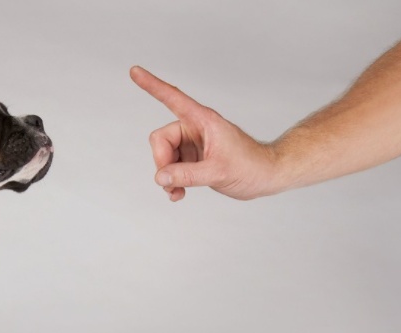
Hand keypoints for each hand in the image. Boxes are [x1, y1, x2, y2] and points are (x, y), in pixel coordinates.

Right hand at [130, 66, 283, 201]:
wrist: (266, 177)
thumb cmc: (251, 166)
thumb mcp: (218, 172)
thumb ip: (187, 175)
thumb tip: (160, 177)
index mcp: (202, 120)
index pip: (172, 98)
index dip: (152, 85)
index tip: (134, 71)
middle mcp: (194, 128)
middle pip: (160, 139)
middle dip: (162, 162)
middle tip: (172, 182)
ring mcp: (192, 144)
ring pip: (164, 156)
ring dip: (167, 176)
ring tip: (178, 191)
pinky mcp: (193, 158)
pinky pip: (171, 167)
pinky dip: (172, 181)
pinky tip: (178, 193)